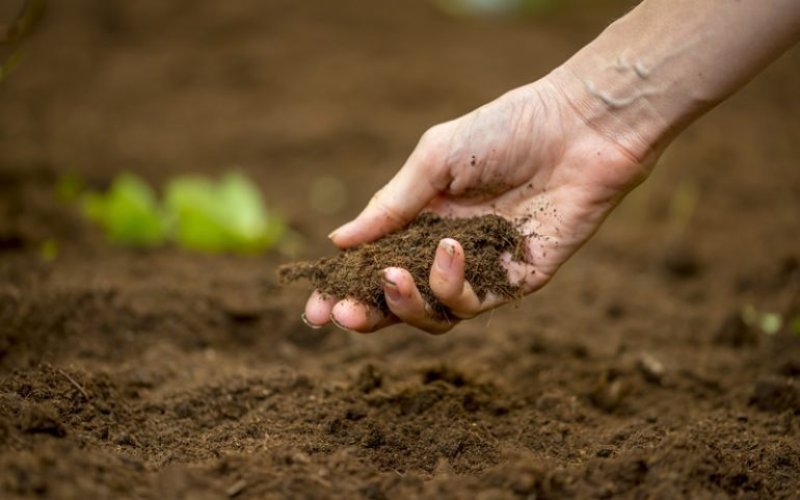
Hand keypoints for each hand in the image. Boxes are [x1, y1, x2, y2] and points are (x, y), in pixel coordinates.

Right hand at [303, 74, 653, 333]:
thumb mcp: (434, 160)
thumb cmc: (505, 130)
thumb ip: (390, 205)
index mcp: (421, 222)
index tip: (315, 306)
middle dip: (367, 315)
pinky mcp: (515, 282)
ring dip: (406, 304)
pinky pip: (474, 304)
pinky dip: (451, 285)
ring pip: (433, 316)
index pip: (374, 266)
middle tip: (342, 315)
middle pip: (399, 303)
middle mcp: (446, 252)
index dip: (344, 289)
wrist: (577, 129)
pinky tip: (450, 249)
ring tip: (394, 274)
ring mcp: (481, 270)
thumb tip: (338, 241)